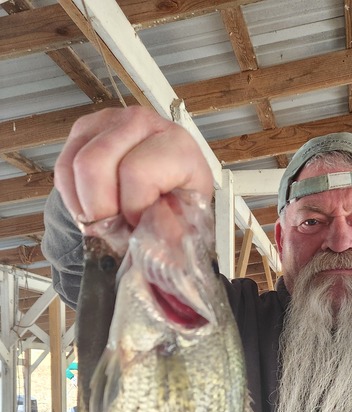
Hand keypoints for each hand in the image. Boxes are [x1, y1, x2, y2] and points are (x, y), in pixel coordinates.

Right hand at [54, 106, 213, 227]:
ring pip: (74, 166)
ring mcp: (108, 121)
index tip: (139, 222)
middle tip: (114, 229)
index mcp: (175, 144)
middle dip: (99, 209)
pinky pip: (63, 168)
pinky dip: (72, 198)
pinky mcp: (84, 130)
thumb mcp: (187, 222)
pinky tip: (91, 210)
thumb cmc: (179, 202)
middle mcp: (141, 123)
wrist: (167, 185)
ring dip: (84, 206)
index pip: (136, 173)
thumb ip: (172, 233)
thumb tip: (152, 247)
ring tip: (105, 221)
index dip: (132, 207)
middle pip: (94, 165)